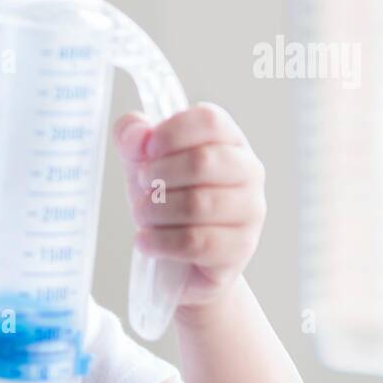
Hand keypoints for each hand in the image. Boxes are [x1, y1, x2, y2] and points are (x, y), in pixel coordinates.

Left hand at [113, 102, 266, 315]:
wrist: (179, 262)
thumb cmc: (167, 203)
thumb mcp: (143, 164)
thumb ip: (132, 137)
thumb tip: (138, 134)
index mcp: (229, 141)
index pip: (209, 120)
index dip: (170, 133)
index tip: (146, 151)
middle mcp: (248, 172)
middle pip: (201, 162)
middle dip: (156, 177)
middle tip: (143, 190)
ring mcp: (250, 211)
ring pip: (197, 204)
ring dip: (154, 212)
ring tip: (143, 217)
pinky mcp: (239, 248)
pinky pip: (195, 242)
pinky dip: (159, 242)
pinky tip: (146, 242)